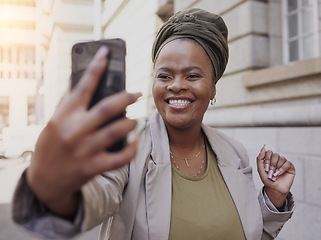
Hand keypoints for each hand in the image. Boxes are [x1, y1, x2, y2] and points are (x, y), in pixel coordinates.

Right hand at [26, 47, 140, 217]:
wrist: (44, 180)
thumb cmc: (51, 146)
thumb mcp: (54, 121)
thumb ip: (68, 102)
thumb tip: (80, 80)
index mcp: (65, 115)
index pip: (83, 85)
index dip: (96, 66)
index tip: (106, 52)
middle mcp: (76, 130)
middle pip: (108, 107)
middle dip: (127, 97)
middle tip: (137, 94)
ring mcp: (86, 149)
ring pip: (119, 129)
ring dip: (132, 122)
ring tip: (134, 120)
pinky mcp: (93, 166)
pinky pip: (121, 156)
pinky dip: (132, 147)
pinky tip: (135, 140)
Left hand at [256, 145, 294, 207]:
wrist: (274, 188)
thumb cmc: (267, 179)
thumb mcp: (260, 168)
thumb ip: (260, 158)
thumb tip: (263, 147)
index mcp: (270, 158)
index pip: (269, 152)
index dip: (267, 160)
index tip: (265, 169)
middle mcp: (277, 159)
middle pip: (275, 155)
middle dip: (271, 165)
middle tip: (270, 173)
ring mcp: (284, 163)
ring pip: (281, 158)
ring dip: (276, 168)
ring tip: (274, 175)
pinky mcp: (290, 167)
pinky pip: (287, 163)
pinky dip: (282, 169)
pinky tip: (279, 174)